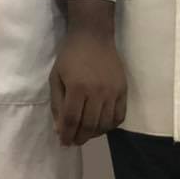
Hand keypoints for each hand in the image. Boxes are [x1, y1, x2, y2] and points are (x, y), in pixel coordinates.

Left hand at [49, 0, 125, 146]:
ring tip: (85, 134)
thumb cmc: (70, 55)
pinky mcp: (123, 90)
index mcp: (77, 88)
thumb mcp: (56, 76)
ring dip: (94, 134)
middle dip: (79, 137)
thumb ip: (57, 104)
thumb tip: (60, 129)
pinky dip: (110, 126)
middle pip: (89, 125)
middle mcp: (97, 92)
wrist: (93, 36)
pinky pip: (119, 116)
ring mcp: (112, 92)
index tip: (63, 142)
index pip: (72, 120)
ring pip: (105, 124)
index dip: (67, 134)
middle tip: (73, 141)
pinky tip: (101, 126)